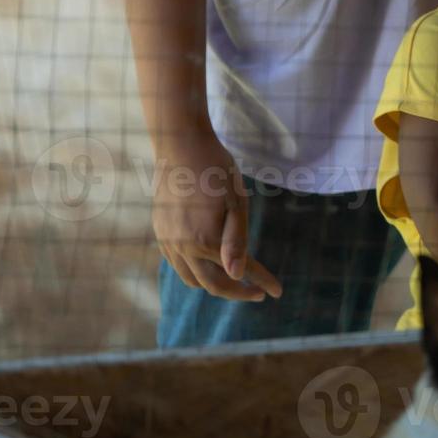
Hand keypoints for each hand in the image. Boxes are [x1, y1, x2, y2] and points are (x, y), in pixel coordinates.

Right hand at [151, 131, 281, 300]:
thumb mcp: (236, 203)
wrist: (181, 146)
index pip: (238, 272)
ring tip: (234, 278)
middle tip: (256, 292)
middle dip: (236, 292)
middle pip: (211, 285)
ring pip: (190, 278)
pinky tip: (208, 262)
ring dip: (213, 284)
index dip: (260, 282)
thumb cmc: (216, 171)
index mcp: (204, 241)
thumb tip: (238, 275)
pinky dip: (195, 271)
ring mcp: (168, 241)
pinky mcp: (160, 232)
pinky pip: (177, 264)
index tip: (276, 292)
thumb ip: (236, 241)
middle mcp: (182, 248)